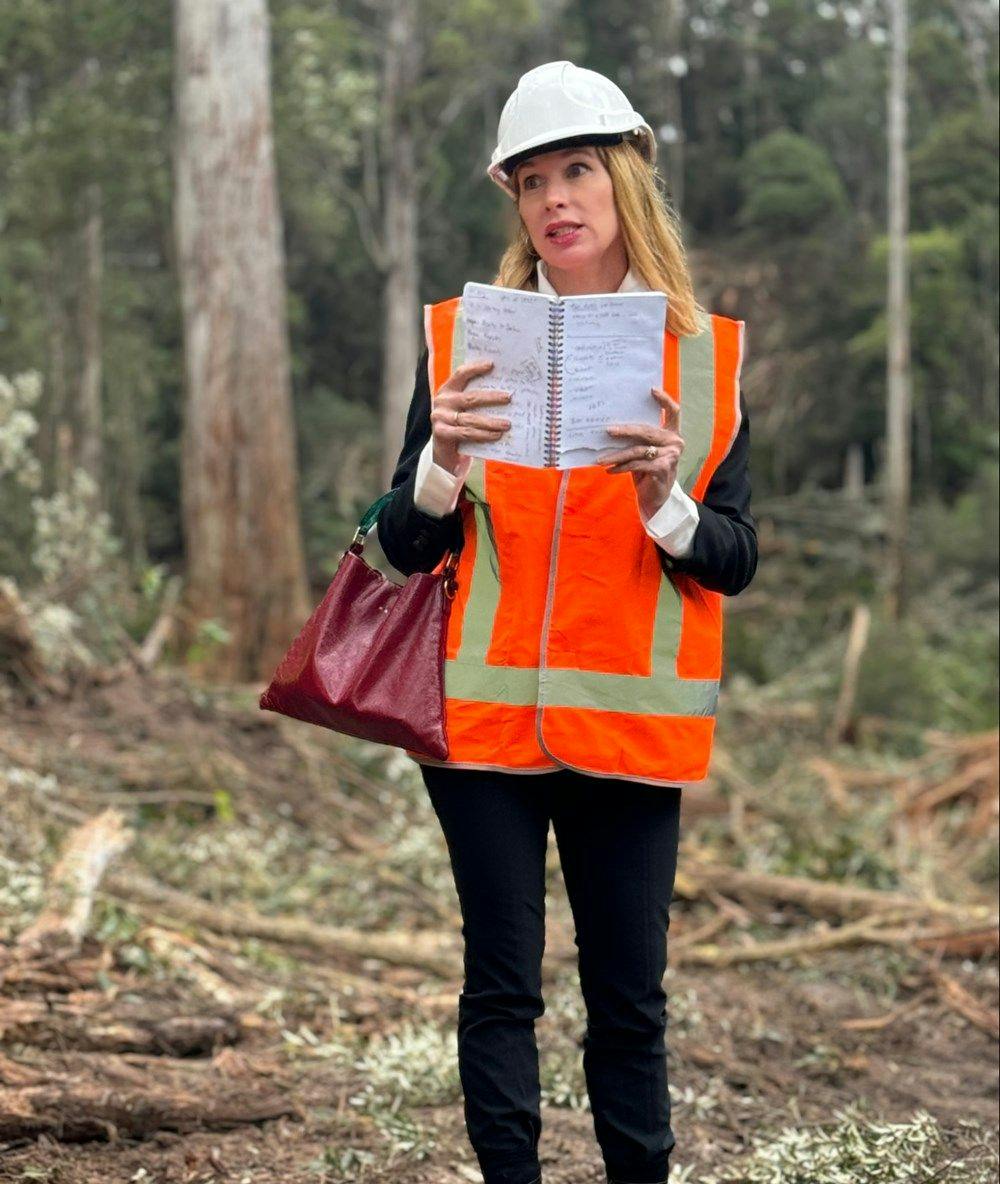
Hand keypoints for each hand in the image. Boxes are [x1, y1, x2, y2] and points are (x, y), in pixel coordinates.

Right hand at [430, 360, 511, 473]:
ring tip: (507, 424)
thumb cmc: (459, 424)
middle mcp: (443, 401)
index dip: (475, 368)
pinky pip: (466, 434)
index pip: (461, 374)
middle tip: (509, 398)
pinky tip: (496, 436)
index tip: (491, 365)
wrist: (444, 450)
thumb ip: (476, 399)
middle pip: (470, 398)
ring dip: (491, 422)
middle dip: (492, 398)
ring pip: (470, 419)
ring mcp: (440, 417)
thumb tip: (504, 392)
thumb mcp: (464, 408)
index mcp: (448, 389)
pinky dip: (483, 435)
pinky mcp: (441, 433)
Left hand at [599, 387, 683, 518]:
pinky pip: (637, 465)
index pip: (673, 412)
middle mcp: (675, 442)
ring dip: (617, 455)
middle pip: (647, 430)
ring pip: (638, 450)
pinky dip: (621, 467)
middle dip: (625, 430)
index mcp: (672, 434)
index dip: (664, 400)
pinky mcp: (663, 469)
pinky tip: (609, 470)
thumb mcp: (644, 452)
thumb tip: (612, 427)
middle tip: (607, 431)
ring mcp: (671, 456)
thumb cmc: (647, 471)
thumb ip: (638, 439)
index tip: (651, 390)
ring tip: (601, 459)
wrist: (656, 499)